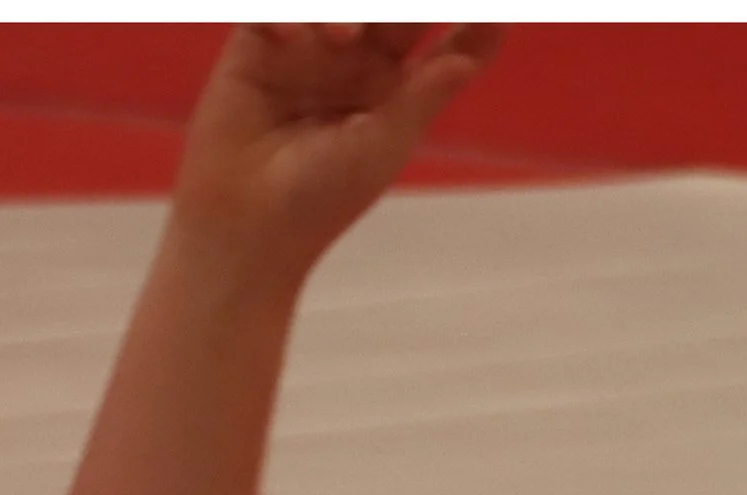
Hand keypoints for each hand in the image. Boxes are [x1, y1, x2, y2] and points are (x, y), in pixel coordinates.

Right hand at [172, 23, 503, 277]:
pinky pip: (276, 10)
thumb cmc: (320, 196)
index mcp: (399, 91)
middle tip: (414, 14)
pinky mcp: (259, 44)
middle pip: (399, 13)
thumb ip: (422, 97)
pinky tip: (290, 36)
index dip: (478, 28)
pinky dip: (286, 16)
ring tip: (344, 35)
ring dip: (346, 10)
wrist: (245, 220)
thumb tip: (467, 62)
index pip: (448, 46)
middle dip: (411, 8)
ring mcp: (312, 48)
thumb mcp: (381, 147)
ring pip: (340, 2)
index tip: (501, 16)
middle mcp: (359, 62)